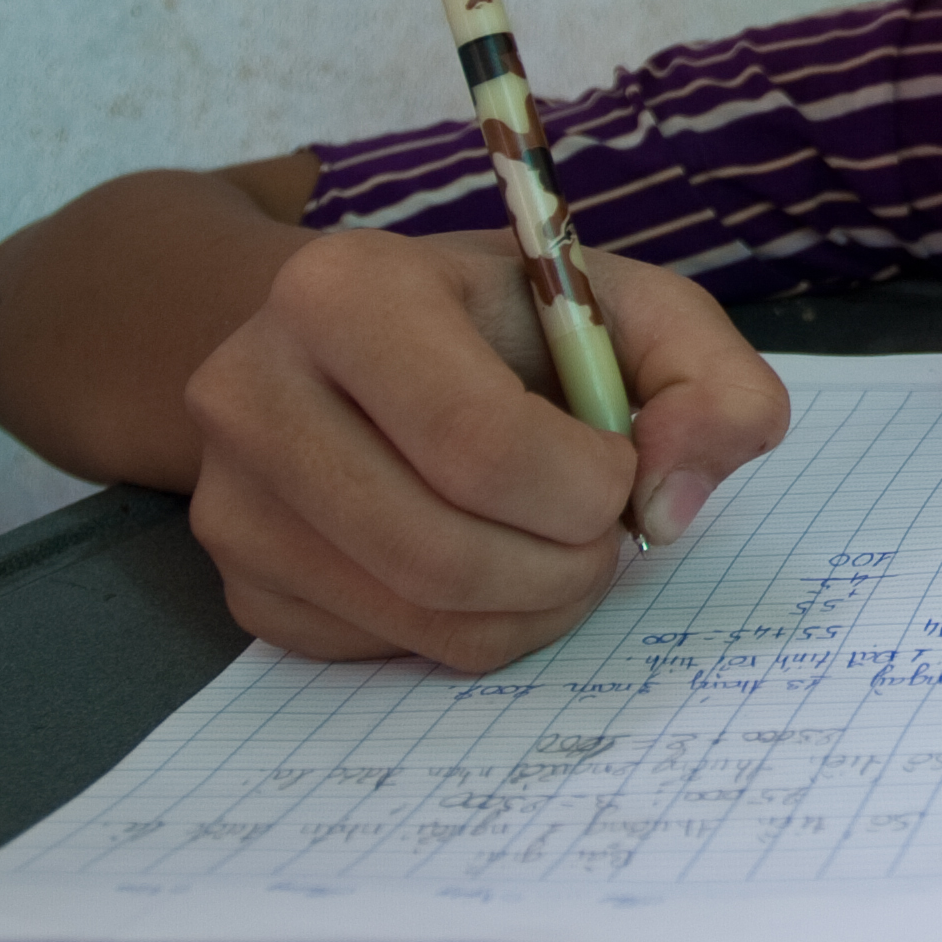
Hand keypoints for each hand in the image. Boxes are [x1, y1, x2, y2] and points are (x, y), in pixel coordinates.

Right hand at [184, 229, 789, 670]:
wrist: (371, 346)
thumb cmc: (514, 324)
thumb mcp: (635, 309)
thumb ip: (711, 384)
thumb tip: (670, 506)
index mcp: (345, 290)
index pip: (476, 441)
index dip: (584, 487)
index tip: (620, 470)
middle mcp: (252, 390)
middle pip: (439, 551)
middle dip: (565, 565)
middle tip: (604, 536)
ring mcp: (230, 498)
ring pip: (418, 617)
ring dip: (532, 607)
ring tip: (563, 551)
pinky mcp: (242, 585)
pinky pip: (384, 651)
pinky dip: (471, 631)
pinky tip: (488, 564)